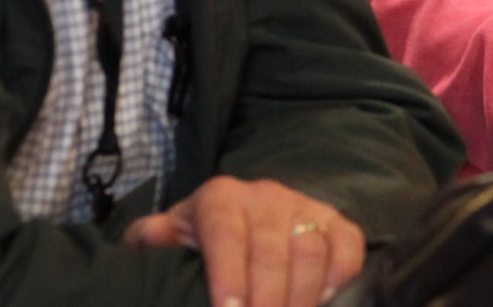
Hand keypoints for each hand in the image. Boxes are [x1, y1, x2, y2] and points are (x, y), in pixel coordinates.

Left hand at [121, 176, 360, 306]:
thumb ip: (150, 240)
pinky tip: (324, 300)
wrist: (243, 215)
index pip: (226, 235)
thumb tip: (144, 241)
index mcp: (220, 198)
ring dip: (301, 297)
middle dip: (267, 299)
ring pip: (311, 249)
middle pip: (271, 250)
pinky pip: (348, 243)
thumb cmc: (201, 238)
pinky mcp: (335, 221)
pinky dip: (341, 273)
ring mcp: (304, 207)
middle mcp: (265, 196)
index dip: (229, 276)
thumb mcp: (169, 236)